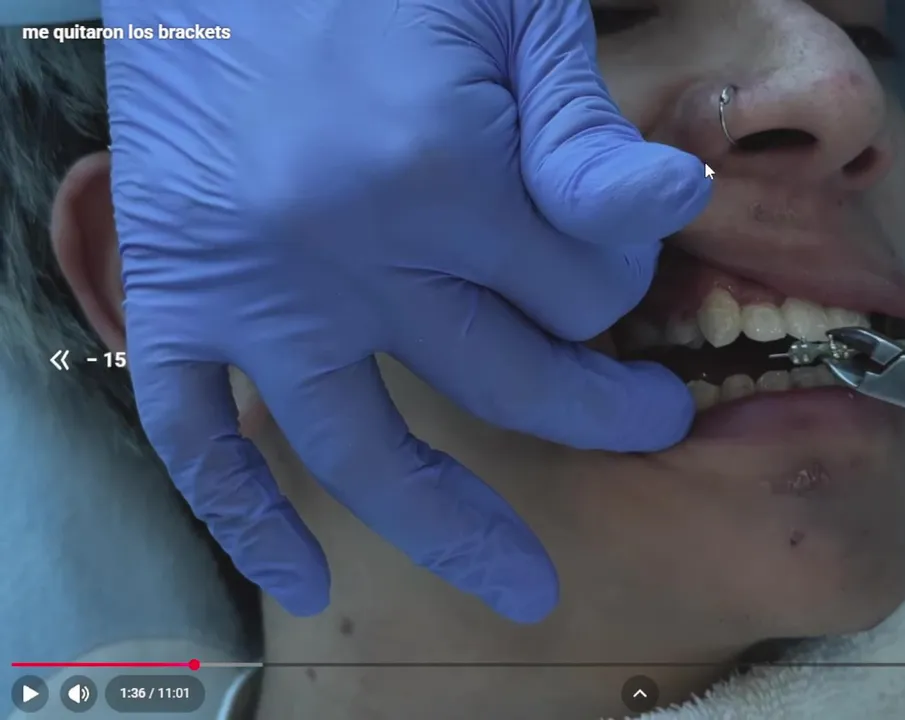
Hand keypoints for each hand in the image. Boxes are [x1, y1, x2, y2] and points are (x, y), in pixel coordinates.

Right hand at [102, 0, 709, 620]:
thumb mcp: (511, 16)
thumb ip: (583, 132)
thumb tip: (676, 209)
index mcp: (439, 167)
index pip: (584, 290)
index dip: (626, 272)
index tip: (619, 237)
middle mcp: (343, 248)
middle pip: (509, 376)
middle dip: (602, 403)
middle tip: (653, 414)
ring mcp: (251, 287)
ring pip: (363, 450)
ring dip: (454, 527)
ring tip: (526, 583)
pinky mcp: (173, 296)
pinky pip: (194, 436)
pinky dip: (242, 518)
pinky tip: (301, 577)